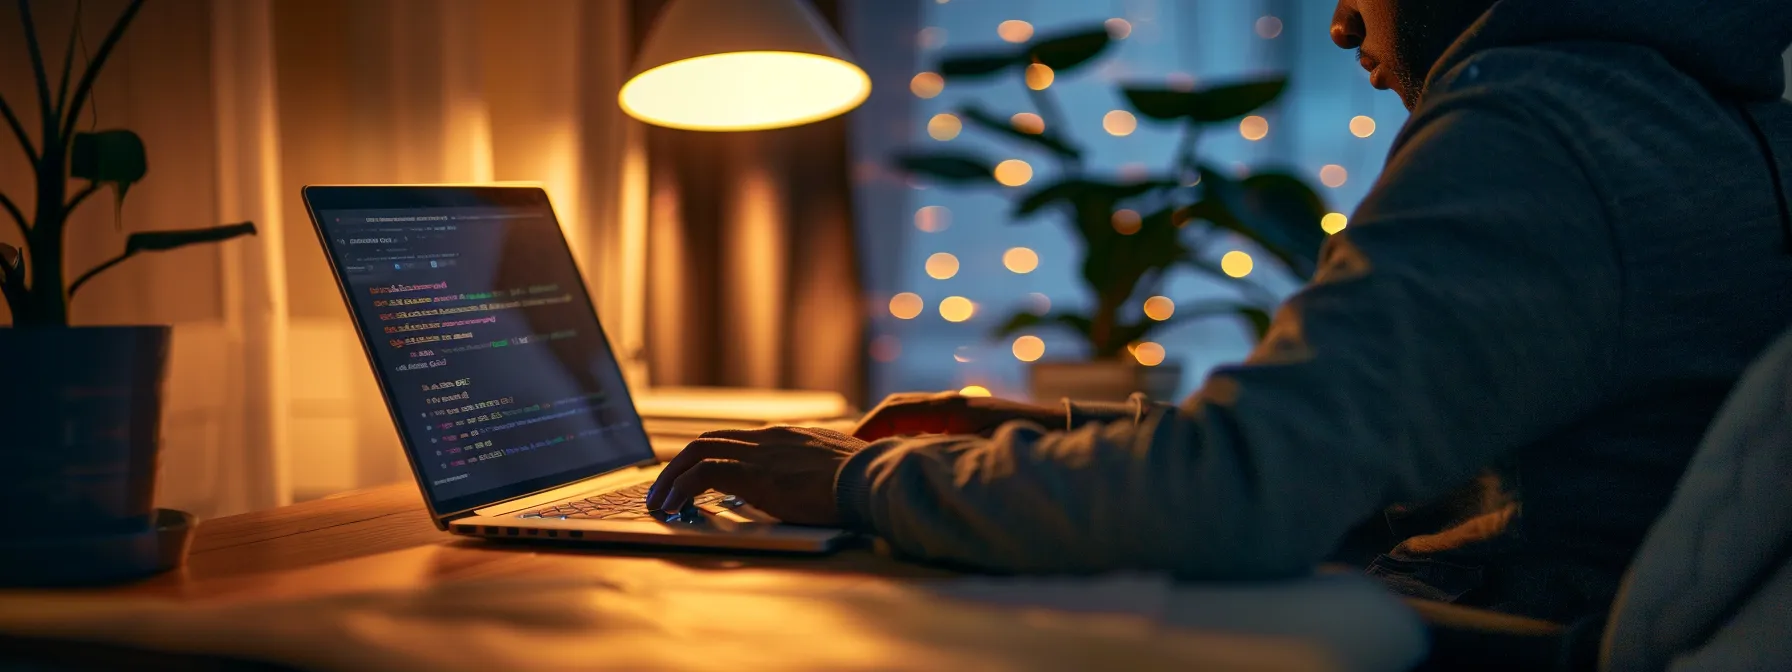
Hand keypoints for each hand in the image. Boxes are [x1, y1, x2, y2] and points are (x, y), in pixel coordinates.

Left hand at [645, 426, 867, 525]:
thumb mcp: (837, 471)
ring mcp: (762, 452)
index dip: (707, 457)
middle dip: (678, 465)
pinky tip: (672, 508)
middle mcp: (769, 437)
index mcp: (787, 437)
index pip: (734, 439)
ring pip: (698, 452)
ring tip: (658, 502)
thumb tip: (815, 489)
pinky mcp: (757, 473)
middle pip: (708, 440)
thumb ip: (816, 473)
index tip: (691, 478)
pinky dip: (681, 488)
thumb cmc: (867, 481)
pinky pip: (704, 473)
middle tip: (662, 491)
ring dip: (670, 477)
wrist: (876, 478)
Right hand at [851, 392, 1063, 440]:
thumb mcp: (979, 450)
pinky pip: (926, 424)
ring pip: (910, 415)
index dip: (867, 431)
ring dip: (887, 432)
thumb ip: (942, 455)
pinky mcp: (968, 420)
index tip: (849, 453)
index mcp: (949, 407)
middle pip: (897, 408)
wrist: (1062, 431)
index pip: (894, 412)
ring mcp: (960, 409)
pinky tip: (904, 458)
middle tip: (849, 454)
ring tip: (869, 457)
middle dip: (870, 428)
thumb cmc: (1025, 441)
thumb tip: (905, 465)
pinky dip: (906, 436)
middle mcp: (951, 402)